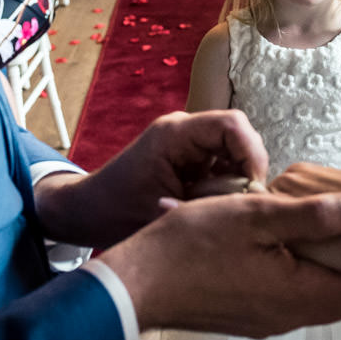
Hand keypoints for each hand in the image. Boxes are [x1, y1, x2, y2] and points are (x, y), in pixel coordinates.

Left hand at [36, 110, 270, 246]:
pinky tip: (214, 206)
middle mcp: (184, 129)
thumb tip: (254, 200)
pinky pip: (224, 163)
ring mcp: (187, 141)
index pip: (233, 125)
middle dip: (248, 170)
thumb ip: (210, 204)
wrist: (86, 211)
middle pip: (239, 136)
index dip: (252, 155)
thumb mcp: (165, 213)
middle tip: (240, 206)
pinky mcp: (189, 156)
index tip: (252, 190)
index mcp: (174, 134)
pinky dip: (228, 185)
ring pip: (236, 151)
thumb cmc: (116, 213)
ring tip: (223, 208)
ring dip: (238, 179)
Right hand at [101, 191, 340, 335]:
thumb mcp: (256, 215)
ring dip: (322, 271)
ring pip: (316, 301)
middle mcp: (289, 318)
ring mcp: (266, 324)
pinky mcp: (246, 321)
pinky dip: (296, 280)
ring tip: (311, 229)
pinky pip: (289, 303)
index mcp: (299, 295)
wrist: (136, 284)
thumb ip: (313, 215)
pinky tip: (278, 248)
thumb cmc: (193, 243)